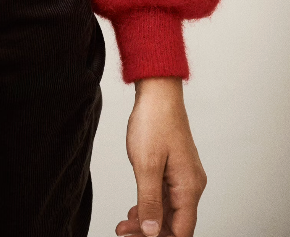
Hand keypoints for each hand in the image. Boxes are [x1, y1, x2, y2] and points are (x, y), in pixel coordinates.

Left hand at [116, 78, 206, 236]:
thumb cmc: (154, 121)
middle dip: (149, 231)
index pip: (181, 231)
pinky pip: (166, 195)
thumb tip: (151, 231)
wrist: (158, 92)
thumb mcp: (146, 165)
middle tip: (124, 231)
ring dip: (147, 219)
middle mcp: (191, 184)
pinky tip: (135, 209)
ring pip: (168, 210)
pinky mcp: (176, 168)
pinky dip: (151, 204)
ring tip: (124, 224)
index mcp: (189, 187)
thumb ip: (150, 201)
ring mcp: (184, 176)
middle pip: (174, 223)